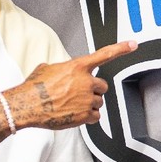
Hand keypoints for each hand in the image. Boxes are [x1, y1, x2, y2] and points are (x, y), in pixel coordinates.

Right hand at [3, 41, 137, 129]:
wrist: (27, 105)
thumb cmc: (35, 88)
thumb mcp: (48, 68)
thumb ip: (64, 69)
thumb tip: (64, 73)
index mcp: (77, 67)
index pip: (104, 54)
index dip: (121, 49)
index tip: (133, 45)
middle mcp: (85, 82)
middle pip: (102, 86)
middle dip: (93, 90)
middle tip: (78, 94)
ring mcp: (86, 99)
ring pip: (99, 102)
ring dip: (89, 104)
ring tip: (71, 105)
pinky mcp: (85, 115)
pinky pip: (96, 116)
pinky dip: (88, 117)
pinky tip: (75, 114)